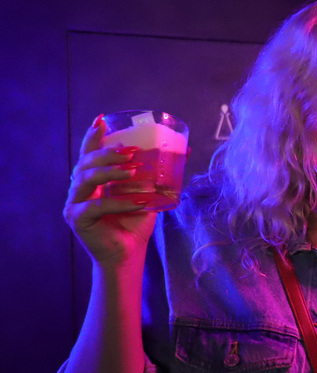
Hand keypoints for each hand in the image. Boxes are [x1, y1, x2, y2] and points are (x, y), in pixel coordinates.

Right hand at [63, 116, 157, 265]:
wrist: (129, 252)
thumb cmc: (135, 221)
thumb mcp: (149, 192)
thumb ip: (158, 173)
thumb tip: (184, 150)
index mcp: (93, 179)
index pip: (89, 153)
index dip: (93, 136)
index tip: (101, 120)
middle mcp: (80, 188)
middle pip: (86, 162)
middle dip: (108, 153)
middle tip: (132, 151)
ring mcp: (75, 203)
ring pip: (86, 179)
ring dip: (111, 172)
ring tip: (134, 171)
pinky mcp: (77, 218)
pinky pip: (97, 206)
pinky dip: (120, 202)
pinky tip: (139, 202)